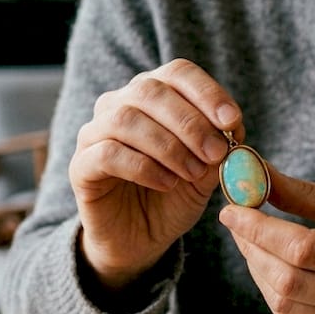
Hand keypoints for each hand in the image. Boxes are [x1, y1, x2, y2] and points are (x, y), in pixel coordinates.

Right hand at [69, 59, 240, 289]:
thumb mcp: (205, 174)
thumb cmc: (172, 198)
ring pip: (126, 119)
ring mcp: (94, 133)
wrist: (140, 239)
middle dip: (189, 122)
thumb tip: (233, 130)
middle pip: (150, 91)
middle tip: (215, 153)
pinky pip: (108, 154)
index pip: (177, 73)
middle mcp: (118, 105)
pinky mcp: (81, 166)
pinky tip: (166, 183)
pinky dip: (143, 167)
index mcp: (153, 95)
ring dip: (168, 146)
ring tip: (192, 173)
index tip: (232, 121)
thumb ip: (217, 151)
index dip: (207, 92)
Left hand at [219, 168, 314, 313]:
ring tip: (252, 240)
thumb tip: (254, 174)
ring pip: (283, 303)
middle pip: (288, 280)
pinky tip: (271, 264)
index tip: (233, 209)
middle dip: (253, 248)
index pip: (304, 250)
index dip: (261, 230)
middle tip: (237, 222)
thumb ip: (303, 195)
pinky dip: (271, 287)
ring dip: (257, 268)